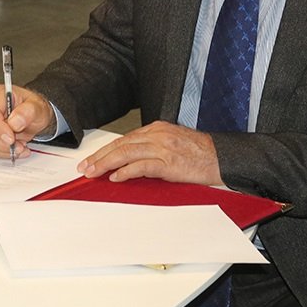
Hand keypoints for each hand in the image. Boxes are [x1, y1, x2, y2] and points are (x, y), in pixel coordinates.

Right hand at [0, 84, 54, 159]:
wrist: (31, 117)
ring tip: (18, 147)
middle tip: (19, 146)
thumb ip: (28, 112)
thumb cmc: (32, 110)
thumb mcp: (38, 108)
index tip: (11, 139)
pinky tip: (12, 149)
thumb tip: (15, 122)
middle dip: (1, 143)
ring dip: (1, 149)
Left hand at [78, 120, 222, 184]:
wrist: (221, 157)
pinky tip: (116, 177)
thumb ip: (152, 149)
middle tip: (85, 168)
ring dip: (106, 164)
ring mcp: (163, 148)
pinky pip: (142, 166)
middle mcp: (157, 135)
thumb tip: (129, 162)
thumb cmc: (199, 154)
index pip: (124, 139)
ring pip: (127, 153)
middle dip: (100, 157)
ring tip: (93, 173)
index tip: (92, 160)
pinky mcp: (170, 162)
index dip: (105, 150)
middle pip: (121, 145)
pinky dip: (126, 171)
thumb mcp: (172, 144)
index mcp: (157, 129)